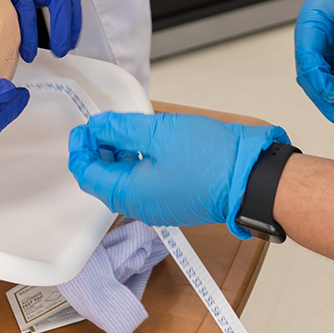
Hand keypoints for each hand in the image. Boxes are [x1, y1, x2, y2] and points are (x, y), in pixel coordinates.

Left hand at [68, 112, 288, 239]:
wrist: (252, 179)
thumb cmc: (211, 159)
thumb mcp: (159, 133)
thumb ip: (122, 129)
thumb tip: (98, 127)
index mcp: (130, 194)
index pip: (88, 174)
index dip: (81, 149)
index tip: (84, 128)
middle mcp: (141, 206)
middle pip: (104, 180)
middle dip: (99, 151)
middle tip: (103, 125)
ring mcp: (159, 206)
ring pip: (125, 181)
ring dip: (119, 155)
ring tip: (126, 129)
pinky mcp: (175, 200)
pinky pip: (145, 183)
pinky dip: (138, 163)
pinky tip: (147, 144)